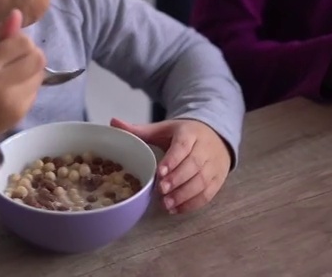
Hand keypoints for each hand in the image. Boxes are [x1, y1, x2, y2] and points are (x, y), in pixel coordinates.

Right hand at [0, 9, 46, 147]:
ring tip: (13, 73)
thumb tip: (17, 15)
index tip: (8, 44)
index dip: (18, 39)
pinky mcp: (21, 113)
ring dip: (30, 69)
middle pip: (37, 58)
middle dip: (29, 52)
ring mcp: (14, 101)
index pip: (22, 42)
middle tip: (14, 58)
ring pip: (40, 73)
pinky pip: (35, 90)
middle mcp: (2, 84)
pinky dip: (28, 85)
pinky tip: (12, 88)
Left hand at [110, 117, 230, 214]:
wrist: (216, 136)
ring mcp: (214, 165)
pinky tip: (177, 209)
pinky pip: (208, 193)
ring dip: (185, 195)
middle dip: (178, 180)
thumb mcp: (164, 129)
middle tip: (162, 190)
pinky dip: (193, 204)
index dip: (173, 159)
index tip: (160, 172)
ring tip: (167, 204)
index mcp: (190, 133)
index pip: (183, 145)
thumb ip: (139, 130)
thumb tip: (113, 122)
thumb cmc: (185, 135)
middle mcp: (205, 148)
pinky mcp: (218, 180)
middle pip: (194, 165)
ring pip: (202, 181)